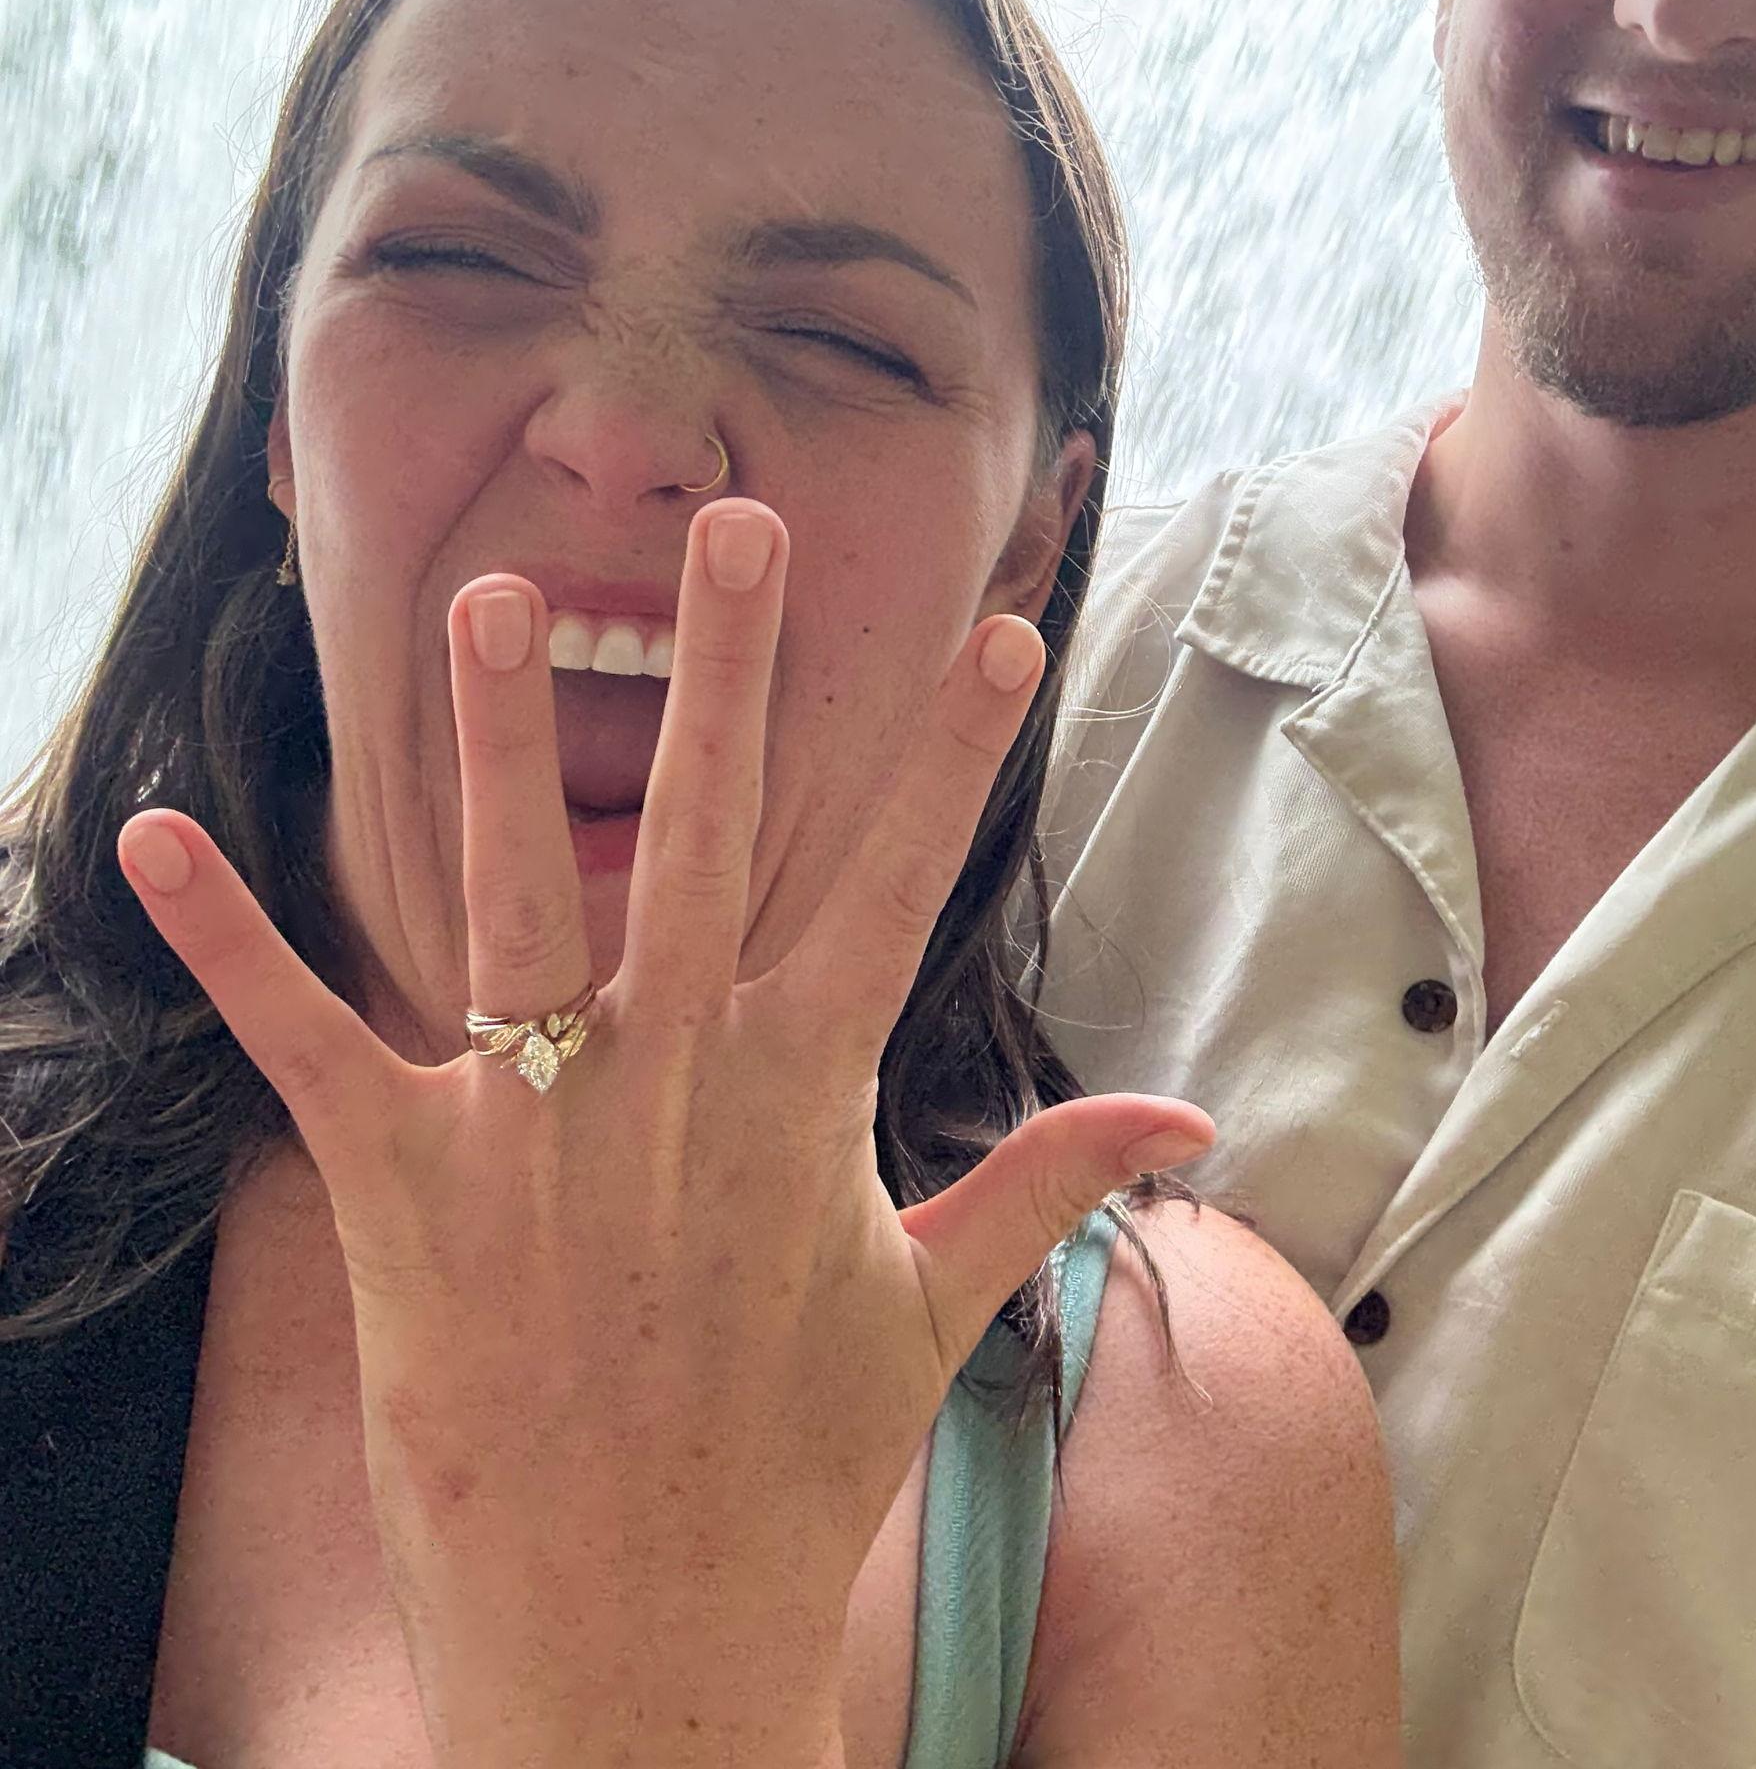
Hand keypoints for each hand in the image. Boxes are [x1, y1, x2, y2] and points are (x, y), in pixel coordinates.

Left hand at [118, 500, 1212, 1768]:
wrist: (647, 1637)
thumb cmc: (799, 1464)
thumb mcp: (936, 1306)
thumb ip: (1051, 1181)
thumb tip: (1194, 1121)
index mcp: (806, 1094)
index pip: (899, 882)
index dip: (956, 752)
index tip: (1002, 632)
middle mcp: (675, 1081)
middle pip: (713, 834)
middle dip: (733, 669)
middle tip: (736, 523)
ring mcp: (535, 1129)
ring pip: (517, 895)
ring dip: (496, 741)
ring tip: (486, 595)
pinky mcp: (405, 1193)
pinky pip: (305, 1042)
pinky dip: (227, 939)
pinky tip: (155, 833)